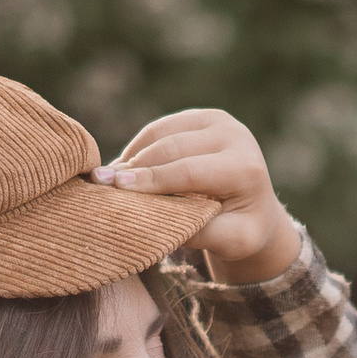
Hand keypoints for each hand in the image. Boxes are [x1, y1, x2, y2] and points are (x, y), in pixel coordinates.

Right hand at [99, 109, 300, 281]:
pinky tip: (124, 167)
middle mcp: (236, 135)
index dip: (151, 180)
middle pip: (173, 148)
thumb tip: (154, 222)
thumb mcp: (231, 242)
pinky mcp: (202, 116)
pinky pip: (161, 127)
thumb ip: (200, 233)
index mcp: (245, 168)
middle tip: (100, 183)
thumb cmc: (240, 229)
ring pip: (163, 132)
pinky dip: (140, 146)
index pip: (190, 171)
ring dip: (133, 155)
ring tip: (108, 177)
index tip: (117, 189)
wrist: (256, 206)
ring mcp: (219, 120)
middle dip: (135, 167)